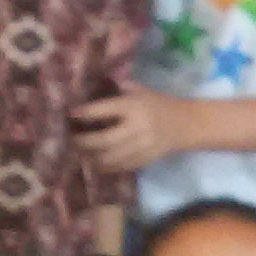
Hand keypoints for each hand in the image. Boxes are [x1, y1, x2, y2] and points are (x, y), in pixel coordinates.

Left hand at [70, 89, 189, 172]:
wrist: (185, 124)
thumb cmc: (159, 104)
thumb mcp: (142, 90)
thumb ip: (119, 89)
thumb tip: (94, 88)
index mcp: (134, 107)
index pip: (105, 110)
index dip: (86, 113)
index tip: (71, 114)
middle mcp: (136, 128)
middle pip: (103, 140)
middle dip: (82, 141)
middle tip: (70, 139)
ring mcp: (140, 147)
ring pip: (109, 158)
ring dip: (90, 157)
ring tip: (78, 153)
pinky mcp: (143, 160)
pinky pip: (119, 167)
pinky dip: (104, 167)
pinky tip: (94, 163)